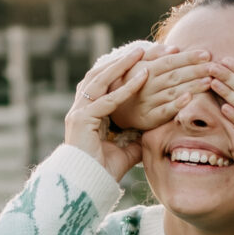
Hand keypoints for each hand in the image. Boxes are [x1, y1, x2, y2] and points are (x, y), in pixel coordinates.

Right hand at [64, 45, 149, 180]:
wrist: (88, 186)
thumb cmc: (105, 170)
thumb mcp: (127, 149)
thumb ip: (137, 136)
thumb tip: (154, 130)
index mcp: (89, 113)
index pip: (105, 83)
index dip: (122, 70)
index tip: (140, 60)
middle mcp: (81, 109)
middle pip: (100, 75)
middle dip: (120, 61)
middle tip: (141, 48)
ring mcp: (79, 113)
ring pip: (101, 81)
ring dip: (122, 65)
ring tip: (141, 53)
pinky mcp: (81, 120)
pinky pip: (107, 100)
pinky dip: (125, 89)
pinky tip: (142, 77)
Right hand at [110, 46, 214, 129]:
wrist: (114, 106)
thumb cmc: (133, 80)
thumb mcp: (138, 64)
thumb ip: (156, 54)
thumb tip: (175, 48)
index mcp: (146, 69)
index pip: (170, 61)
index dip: (188, 58)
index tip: (206, 54)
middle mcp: (146, 85)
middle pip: (174, 76)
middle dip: (195, 70)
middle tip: (214, 66)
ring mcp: (148, 102)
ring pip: (172, 92)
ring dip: (191, 86)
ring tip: (209, 81)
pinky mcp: (150, 118)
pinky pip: (165, 111)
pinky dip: (177, 105)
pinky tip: (190, 98)